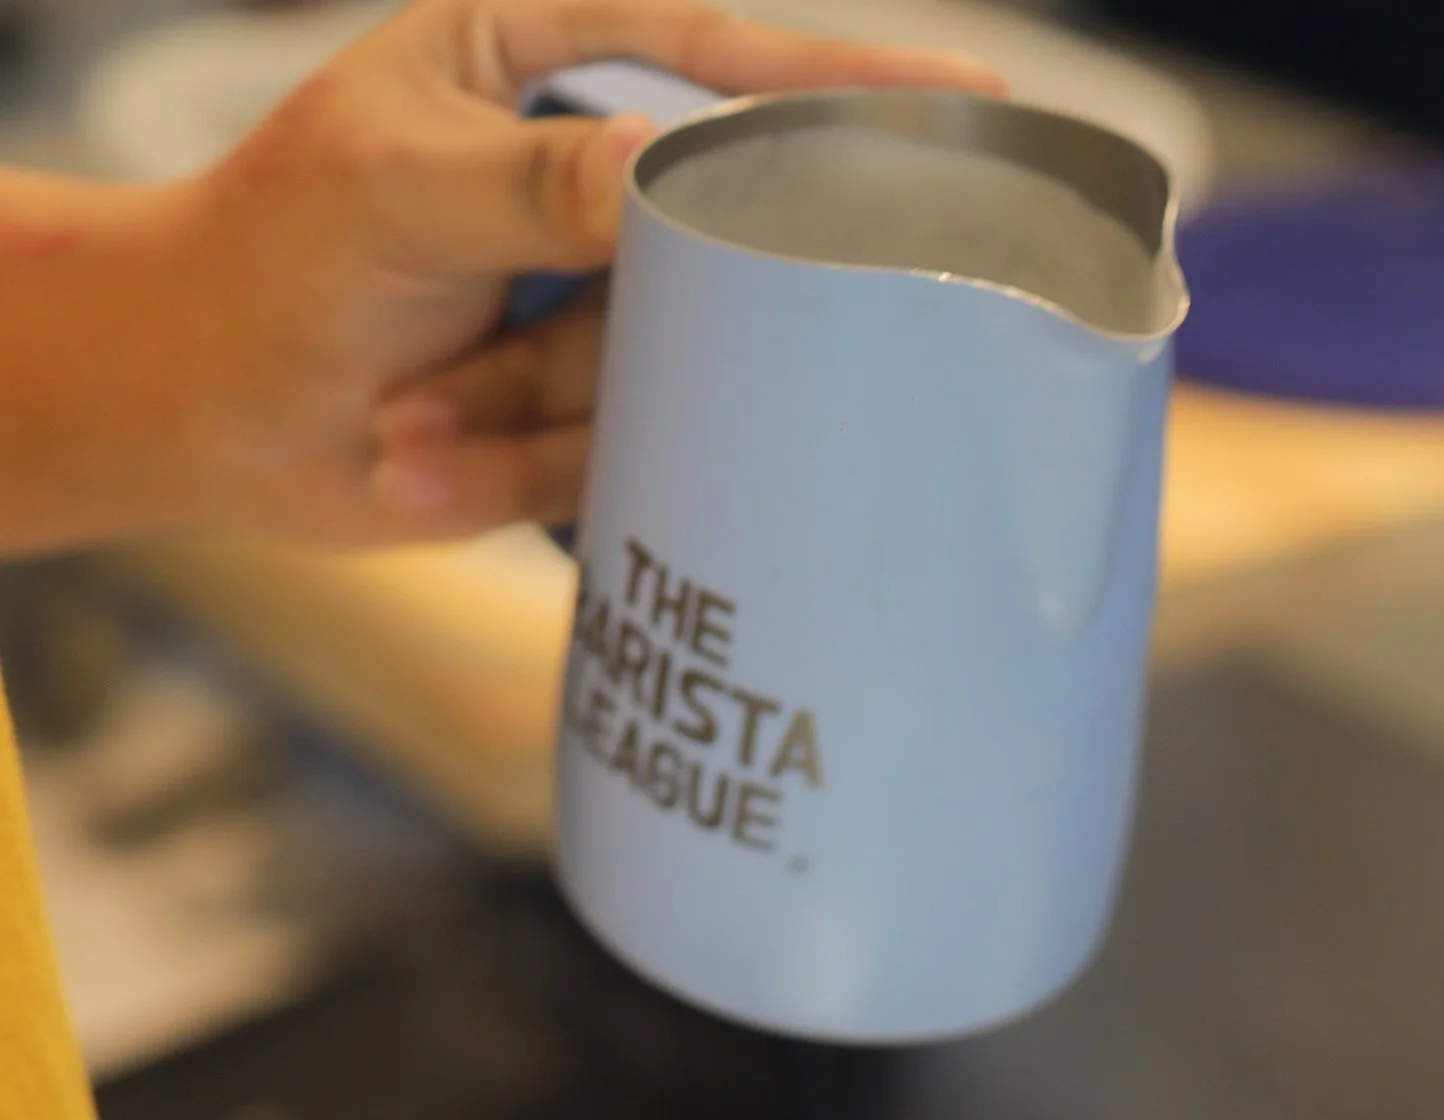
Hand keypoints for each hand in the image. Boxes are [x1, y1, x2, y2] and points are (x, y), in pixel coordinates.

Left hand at [160, 0, 1002, 542]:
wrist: (206, 412)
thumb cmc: (273, 260)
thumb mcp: (391, 189)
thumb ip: (532, 179)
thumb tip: (656, 173)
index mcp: (545, 61)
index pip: (721, 61)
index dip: (843, 89)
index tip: (969, 109)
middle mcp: (588, 178)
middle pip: (713, 243)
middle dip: (637, 324)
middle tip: (593, 346)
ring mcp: (593, 300)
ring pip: (664, 370)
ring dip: (527, 407)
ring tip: (410, 406)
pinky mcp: (585, 406)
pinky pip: (621, 454)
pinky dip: (515, 465)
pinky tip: (421, 449)